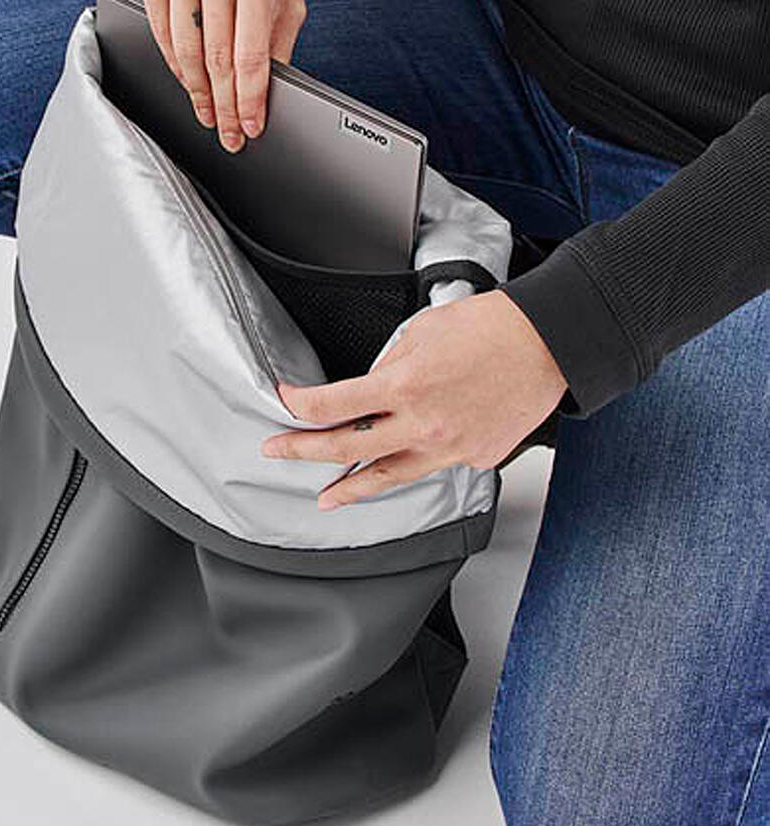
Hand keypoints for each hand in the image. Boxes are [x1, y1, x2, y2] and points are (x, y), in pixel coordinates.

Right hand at [137, 0, 307, 151]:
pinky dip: (174, 62)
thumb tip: (262, 97)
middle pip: (216, 56)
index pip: (249, 52)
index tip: (248, 127)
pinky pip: (160, 29)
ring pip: (184, 47)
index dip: (248, 98)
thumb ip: (277, 44)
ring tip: (208, 113)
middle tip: (227, 133)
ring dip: (197, 90)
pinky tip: (188, 81)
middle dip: (223, 104)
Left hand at [261, 289, 568, 510]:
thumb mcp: (422, 331)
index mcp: (404, 384)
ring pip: (389, 476)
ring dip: (351, 489)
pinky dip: (416, 462)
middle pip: (348, 449)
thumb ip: (390, 364)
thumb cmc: (490, 327)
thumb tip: (371, 387)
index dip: (300, 407)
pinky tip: (405, 461)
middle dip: (303, 451)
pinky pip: (435, 465)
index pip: (334, 406)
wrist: (547, 342)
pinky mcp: (475, 457)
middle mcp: (424, 423)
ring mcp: (450, 446)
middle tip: (278, 452)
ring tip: (327, 498)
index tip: (286, 404)